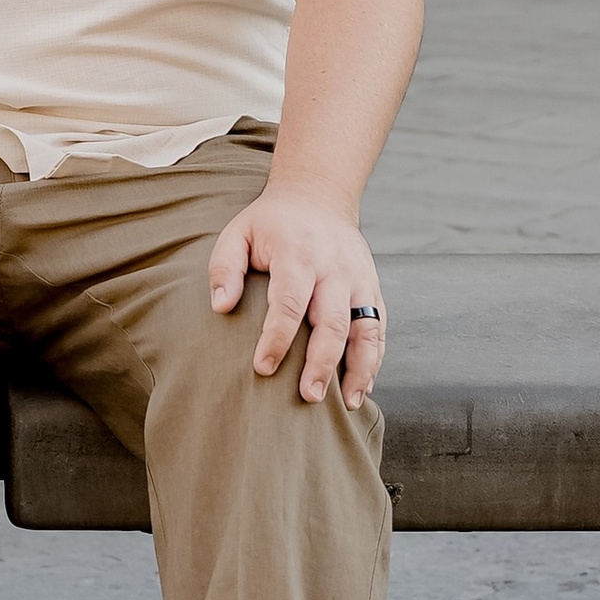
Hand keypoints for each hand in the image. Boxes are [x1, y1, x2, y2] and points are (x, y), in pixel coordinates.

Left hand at [206, 185, 384, 408]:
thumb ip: (225, 267)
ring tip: (348, 403)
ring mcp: (359, 279)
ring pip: (366, 329)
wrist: (318, 196)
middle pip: (333, 322)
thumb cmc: (271, 223)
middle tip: (309, 396)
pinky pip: (379, 328)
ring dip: (360, 369)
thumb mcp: (239, 232)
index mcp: (299, 255)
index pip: (289, 302)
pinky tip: (363, 387)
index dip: (276, 338)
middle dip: (322, 363)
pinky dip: (374, 359)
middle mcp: (335, 269)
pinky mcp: (373, 288)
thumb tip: (220, 306)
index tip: (262, 368)